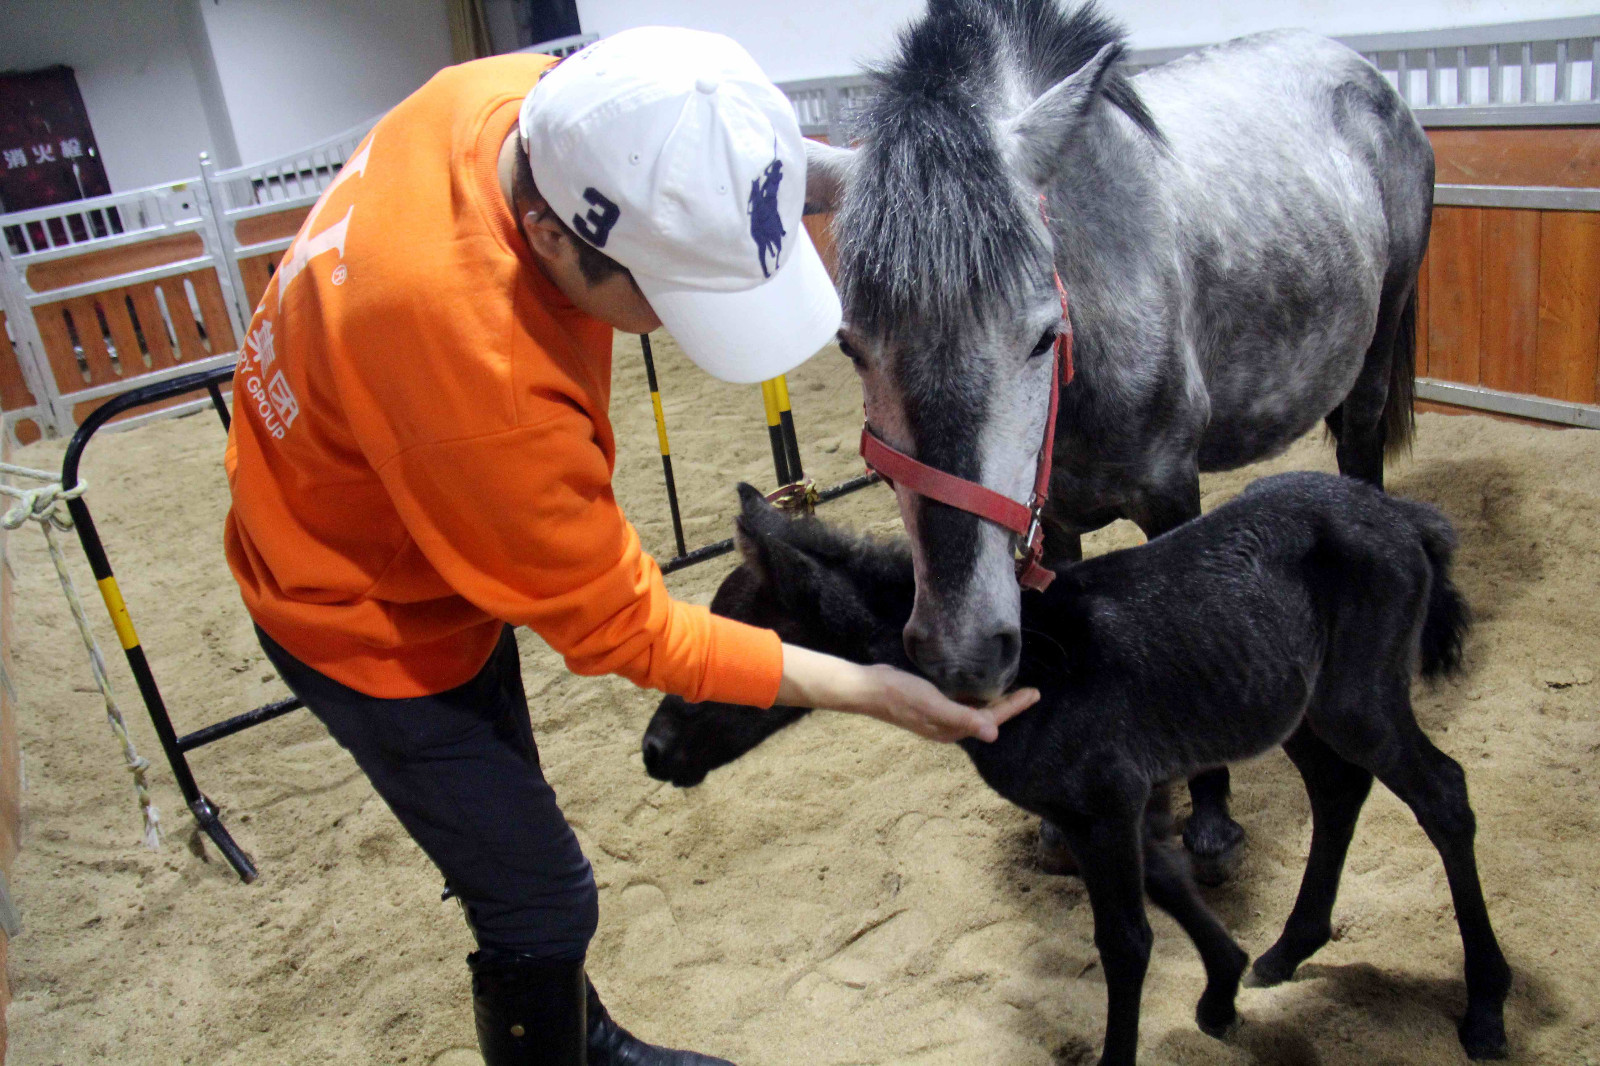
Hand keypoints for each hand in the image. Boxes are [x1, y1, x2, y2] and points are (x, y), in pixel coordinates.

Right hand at [776, 644, 1038, 742]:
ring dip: (994, 700)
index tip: (1035, 693)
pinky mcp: (932, 703)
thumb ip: (963, 717)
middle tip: (1031, 691)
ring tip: (1012, 688)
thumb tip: (994, 733)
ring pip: (975, 709)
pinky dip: (976, 694)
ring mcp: (940, 715)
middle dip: (1009, 705)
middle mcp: (949, 725)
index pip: (992, 718)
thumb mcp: (934, 705)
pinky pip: (962, 701)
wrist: (868, 688)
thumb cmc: (900, 695)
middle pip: (987, 716)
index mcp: (953, 729)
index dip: (1014, 706)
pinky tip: (979, 685)